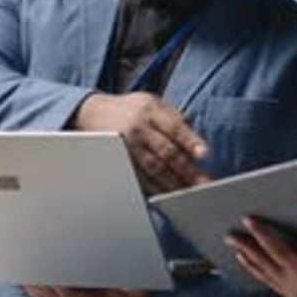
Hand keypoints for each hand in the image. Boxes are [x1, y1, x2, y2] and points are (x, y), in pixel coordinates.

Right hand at [71, 91, 208, 193]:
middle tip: (202, 183)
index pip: (175, 127)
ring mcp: (128, 146)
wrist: (93, 112)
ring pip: (153, 168)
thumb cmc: (131, 108)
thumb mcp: (153, 102)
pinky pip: (139, 177)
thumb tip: (195, 140)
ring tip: (188, 192)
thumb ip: (175, 118)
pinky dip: (155, 188)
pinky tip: (167, 194)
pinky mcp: (121, 160)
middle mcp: (139, 128)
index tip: (203, 154)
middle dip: (186, 170)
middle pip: (166, 151)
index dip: (190, 142)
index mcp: (151, 110)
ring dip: (173, 183)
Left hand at [226, 220, 296, 296]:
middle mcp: (294, 287)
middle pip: (263, 264)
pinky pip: (274, 286)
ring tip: (238, 253)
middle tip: (230, 236)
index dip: (261, 233)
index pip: (276, 250)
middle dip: (245, 248)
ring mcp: (295, 296)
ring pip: (266, 277)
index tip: (248, 220)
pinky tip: (262, 271)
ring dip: (250, 263)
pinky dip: (263, 276)